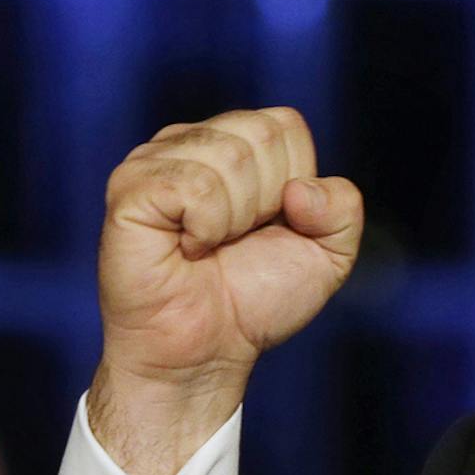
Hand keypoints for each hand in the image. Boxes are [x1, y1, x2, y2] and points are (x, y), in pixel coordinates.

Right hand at [92, 107, 362, 474]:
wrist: (209, 349)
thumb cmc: (257, 298)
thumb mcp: (329, 255)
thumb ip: (344, 210)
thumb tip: (300, 189)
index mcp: (235, 145)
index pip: (285, 125)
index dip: (296, 183)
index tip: (272, 225)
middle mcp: (191, 143)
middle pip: (260, 135)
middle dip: (268, 201)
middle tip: (237, 240)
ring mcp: (154, 161)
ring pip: (229, 157)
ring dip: (236, 218)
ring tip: (210, 246)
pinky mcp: (130, 189)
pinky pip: (194, 186)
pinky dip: (207, 227)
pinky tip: (187, 248)